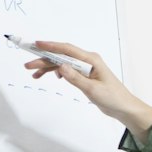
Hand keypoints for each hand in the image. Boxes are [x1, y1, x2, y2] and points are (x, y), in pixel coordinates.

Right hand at [22, 40, 151, 140]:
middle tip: (28, 65)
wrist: (123, 107)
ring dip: (48, 68)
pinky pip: (67, 71)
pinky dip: (56, 73)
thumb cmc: (112, 97)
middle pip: (61, 57)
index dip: (51, 46)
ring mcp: (86, 68)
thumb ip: (75, 78)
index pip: (67, 49)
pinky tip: (50, 77)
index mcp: (91, 60)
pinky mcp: (85, 75)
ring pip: (62, 64)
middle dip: (44, 60)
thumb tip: (60, 67)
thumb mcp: (92, 89)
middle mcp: (87, 61)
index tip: (36, 44)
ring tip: (34, 74)